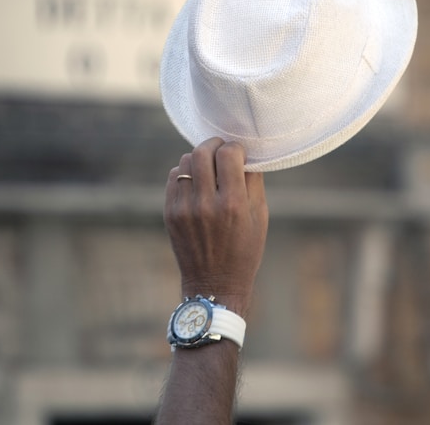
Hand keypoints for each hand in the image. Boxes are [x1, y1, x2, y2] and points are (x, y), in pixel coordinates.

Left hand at [164, 138, 268, 316]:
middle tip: (222, 151)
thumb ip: (253, 181)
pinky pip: (173, 177)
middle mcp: (206, 204)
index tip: (240, 153)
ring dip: (199, 158)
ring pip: (185, 161)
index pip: (228, 154)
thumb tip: (246, 154)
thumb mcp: (259, 216)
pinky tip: (196, 181)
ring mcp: (184, 208)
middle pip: (202, 152)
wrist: (214, 284)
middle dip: (215, 145)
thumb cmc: (244, 249)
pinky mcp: (170, 213)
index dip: (236, 148)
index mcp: (233, 204)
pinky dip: (185, 172)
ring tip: (209, 167)